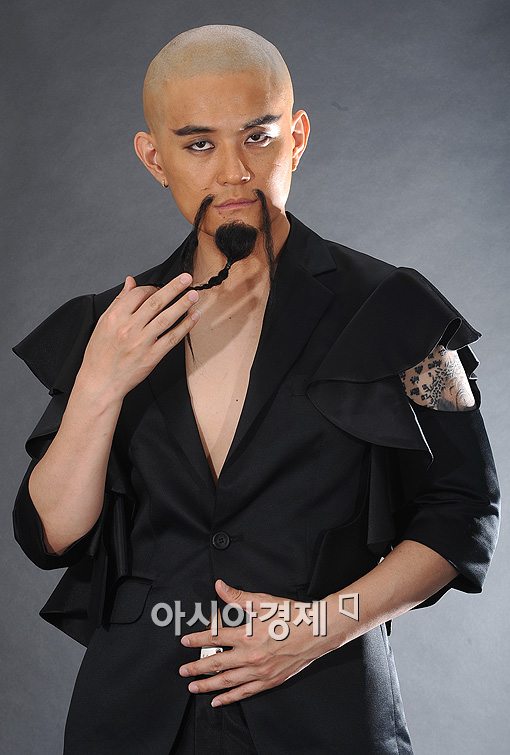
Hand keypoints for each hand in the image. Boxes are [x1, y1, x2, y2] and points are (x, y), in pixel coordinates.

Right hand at [78, 273, 199, 400]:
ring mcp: (141, 342)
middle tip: (186, 278)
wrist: (101, 382)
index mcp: (115, 317)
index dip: (152, 287)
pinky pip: (172, 338)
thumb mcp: (103, 323)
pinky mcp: (152, 356)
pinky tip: (193, 317)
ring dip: (182, 304)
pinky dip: (184, 326)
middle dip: (173, 288)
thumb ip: (119, 301)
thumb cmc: (100, 354)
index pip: (138, 294)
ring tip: (193, 294)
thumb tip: (130, 281)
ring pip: (166, 318)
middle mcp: (129, 328)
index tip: (161, 287)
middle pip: (155, 302)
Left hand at [178, 579, 332, 706]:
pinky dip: (229, 697)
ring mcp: (260, 671)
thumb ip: (238, 597)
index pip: (215, 638)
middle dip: (196, 667)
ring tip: (193, 687)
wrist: (318, 632)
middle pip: (216, 663)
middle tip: (183, 670)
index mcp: (248, 635)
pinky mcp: (269, 681)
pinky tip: (218, 700)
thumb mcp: (264, 603)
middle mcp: (251, 656)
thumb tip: (220, 587)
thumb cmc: (293, 616)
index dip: (197, 639)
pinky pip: (244, 692)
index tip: (186, 641)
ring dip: (207, 685)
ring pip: (227, 681)